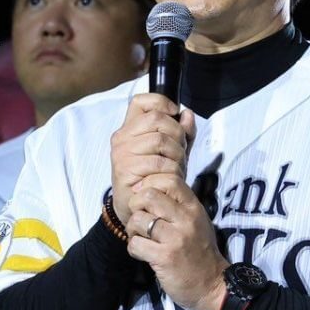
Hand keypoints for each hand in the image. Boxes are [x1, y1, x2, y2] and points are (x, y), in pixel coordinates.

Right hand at [110, 93, 191, 225]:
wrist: (137, 207)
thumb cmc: (154, 177)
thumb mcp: (172, 151)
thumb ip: (181, 132)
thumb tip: (187, 114)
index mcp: (130, 128)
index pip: (141, 101)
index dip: (161, 102)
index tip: (174, 114)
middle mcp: (122, 137)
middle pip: (158, 120)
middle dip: (177, 135)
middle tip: (180, 152)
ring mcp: (122, 154)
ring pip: (161, 140)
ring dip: (177, 156)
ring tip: (176, 168)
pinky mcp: (125, 171)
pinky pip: (159, 163)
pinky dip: (172, 171)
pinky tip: (170, 179)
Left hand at [126, 171, 229, 309]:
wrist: (212, 286)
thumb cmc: (201, 253)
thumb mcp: (197, 222)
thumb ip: (178, 206)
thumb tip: (149, 189)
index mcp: (193, 208)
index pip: (169, 180)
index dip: (149, 184)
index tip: (143, 197)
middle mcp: (186, 219)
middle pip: (148, 196)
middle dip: (135, 206)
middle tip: (139, 220)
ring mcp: (176, 238)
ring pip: (138, 219)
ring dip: (132, 230)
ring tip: (141, 238)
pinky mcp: (164, 257)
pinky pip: (135, 244)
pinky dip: (134, 249)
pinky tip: (143, 253)